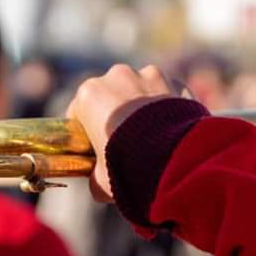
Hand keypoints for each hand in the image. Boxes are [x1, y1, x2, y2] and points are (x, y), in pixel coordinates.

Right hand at [65, 64, 176, 201]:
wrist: (173, 162)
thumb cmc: (127, 167)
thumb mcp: (100, 179)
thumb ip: (94, 174)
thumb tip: (97, 181)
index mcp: (89, 94)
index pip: (80, 111)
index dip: (87, 131)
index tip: (96, 147)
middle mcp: (116, 76)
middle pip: (112, 95)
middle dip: (117, 113)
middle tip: (127, 143)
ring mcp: (148, 75)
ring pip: (142, 91)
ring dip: (144, 107)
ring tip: (154, 137)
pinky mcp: (176, 82)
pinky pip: (168, 94)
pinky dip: (170, 108)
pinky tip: (174, 131)